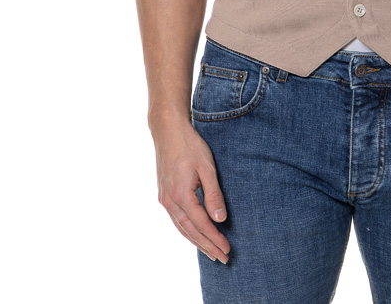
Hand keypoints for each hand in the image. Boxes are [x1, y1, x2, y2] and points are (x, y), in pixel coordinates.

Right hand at [153, 120, 230, 263]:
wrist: (168, 131)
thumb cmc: (190, 146)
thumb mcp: (207, 167)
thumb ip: (213, 194)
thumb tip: (220, 219)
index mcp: (181, 194)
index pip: (201, 224)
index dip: (215, 238)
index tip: (227, 249)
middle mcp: (169, 201)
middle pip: (190, 231)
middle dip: (207, 246)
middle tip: (223, 259)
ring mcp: (164, 199)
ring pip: (181, 228)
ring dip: (196, 242)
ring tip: (211, 252)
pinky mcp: (163, 194)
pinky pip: (176, 219)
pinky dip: (187, 231)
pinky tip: (195, 235)